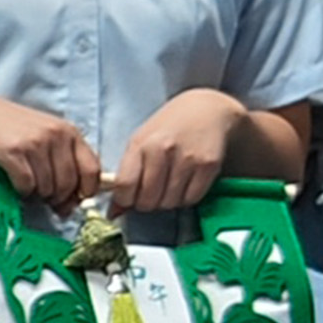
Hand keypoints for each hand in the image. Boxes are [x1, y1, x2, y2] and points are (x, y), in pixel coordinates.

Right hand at [0, 91, 105, 208]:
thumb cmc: (11, 129)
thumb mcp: (45, 137)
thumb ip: (64, 163)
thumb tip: (71, 204)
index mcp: (69, 132)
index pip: (92, 170)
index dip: (84, 192)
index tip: (72, 200)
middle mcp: (56, 135)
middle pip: (69, 184)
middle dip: (56, 198)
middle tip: (43, 197)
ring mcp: (35, 143)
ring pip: (48, 188)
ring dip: (37, 195)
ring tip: (27, 185)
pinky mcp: (13, 153)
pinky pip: (27, 186)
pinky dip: (21, 191)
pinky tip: (15, 182)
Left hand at [106, 91, 239, 217]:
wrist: (207, 109)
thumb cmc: (168, 127)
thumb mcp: (141, 141)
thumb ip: (126, 174)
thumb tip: (113, 213)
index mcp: (141, 143)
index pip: (124, 184)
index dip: (123, 200)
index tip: (127, 199)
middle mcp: (163, 151)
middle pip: (147, 199)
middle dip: (146, 203)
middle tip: (150, 194)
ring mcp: (187, 159)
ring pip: (169, 203)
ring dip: (166, 201)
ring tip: (168, 186)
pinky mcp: (208, 166)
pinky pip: (191, 199)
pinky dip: (185, 199)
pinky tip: (184, 185)